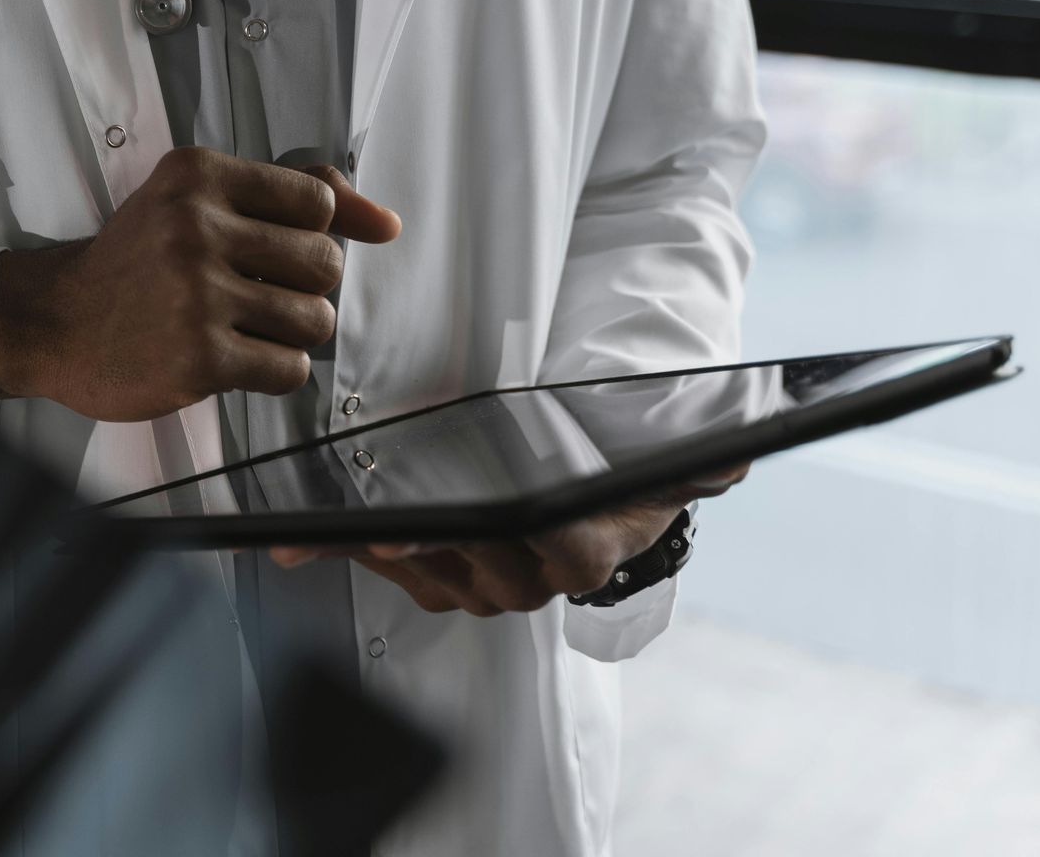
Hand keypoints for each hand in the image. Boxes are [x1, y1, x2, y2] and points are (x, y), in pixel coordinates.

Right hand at [0, 148, 402, 421]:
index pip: (317, 200)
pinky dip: (274, 370)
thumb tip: (385, 221)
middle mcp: (196, 227)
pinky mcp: (200, 355)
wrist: (54, 322)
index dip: (312, 233)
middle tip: (261, 294)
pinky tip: (235, 356)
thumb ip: (290, 197)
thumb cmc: (133, 263)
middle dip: (305, 287)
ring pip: (314, 319)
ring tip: (250, 327)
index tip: (281, 250)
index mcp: (198, 175)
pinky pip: (289, 368)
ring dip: (293, 333)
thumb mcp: (195, 202)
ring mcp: (197, 293)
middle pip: (325, 262)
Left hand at [269, 467, 748, 615]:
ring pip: (425, 575)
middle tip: (380, 525)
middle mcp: (535, 579)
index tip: (464, 525)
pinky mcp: (437, 574)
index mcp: (588, 550)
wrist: (598, 496)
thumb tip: (741, 456)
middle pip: (475, 572)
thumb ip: (706, 460)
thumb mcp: (660, 459)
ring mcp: (485, 584)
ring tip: (332, 527)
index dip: (504, 547)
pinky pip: (389, 571)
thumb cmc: (617, 464)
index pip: (553, 559)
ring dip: (376, 552)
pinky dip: (341, 555)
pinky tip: (299, 545)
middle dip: (426, 548)